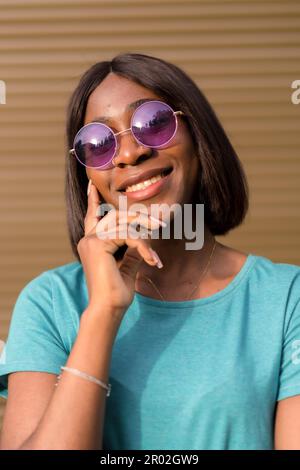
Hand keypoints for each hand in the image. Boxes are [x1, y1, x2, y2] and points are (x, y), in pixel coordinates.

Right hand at [77, 180, 163, 320]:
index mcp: (92, 243)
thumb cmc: (117, 293)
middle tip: (160, 222)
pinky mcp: (98, 244)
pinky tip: (152, 261)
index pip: (93, 216)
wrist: (108, 310)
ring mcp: (91, 240)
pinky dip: (143, 246)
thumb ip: (132, 250)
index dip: (93, 200)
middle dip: (140, 216)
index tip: (90, 185)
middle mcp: (88, 239)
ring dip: (146, 232)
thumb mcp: (128, 267)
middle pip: (116, 215)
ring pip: (124, 222)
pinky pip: (128, 235)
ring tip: (158, 251)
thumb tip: (143, 237)